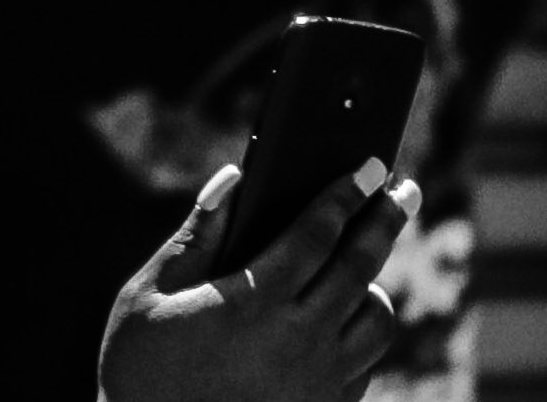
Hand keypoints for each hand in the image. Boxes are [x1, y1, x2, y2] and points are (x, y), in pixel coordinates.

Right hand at [97, 160, 415, 401]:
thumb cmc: (142, 368)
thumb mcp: (150, 295)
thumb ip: (197, 235)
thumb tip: (234, 177)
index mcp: (253, 303)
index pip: (315, 234)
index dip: (344, 195)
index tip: (368, 165)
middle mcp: (299, 340)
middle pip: (359, 267)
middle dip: (384, 220)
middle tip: (404, 188)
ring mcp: (322, 380)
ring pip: (377, 319)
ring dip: (376, 281)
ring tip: (363, 260)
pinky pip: (366, 359)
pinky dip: (363, 327)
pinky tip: (344, 313)